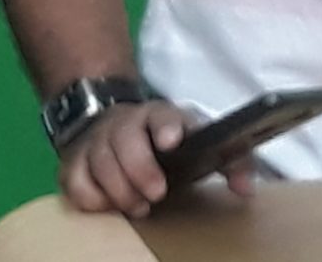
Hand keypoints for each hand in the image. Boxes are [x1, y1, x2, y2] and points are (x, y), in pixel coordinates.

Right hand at [58, 102, 257, 217]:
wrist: (116, 126)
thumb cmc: (167, 144)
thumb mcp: (200, 144)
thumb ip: (231, 163)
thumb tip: (247, 189)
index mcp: (158, 116)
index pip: (161, 114)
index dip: (166, 126)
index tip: (172, 141)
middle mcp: (124, 124)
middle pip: (125, 142)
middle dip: (140, 171)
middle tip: (156, 194)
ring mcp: (96, 142)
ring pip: (100, 164)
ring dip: (120, 191)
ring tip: (138, 206)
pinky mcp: (74, 163)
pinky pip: (75, 184)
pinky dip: (91, 198)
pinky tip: (108, 203)